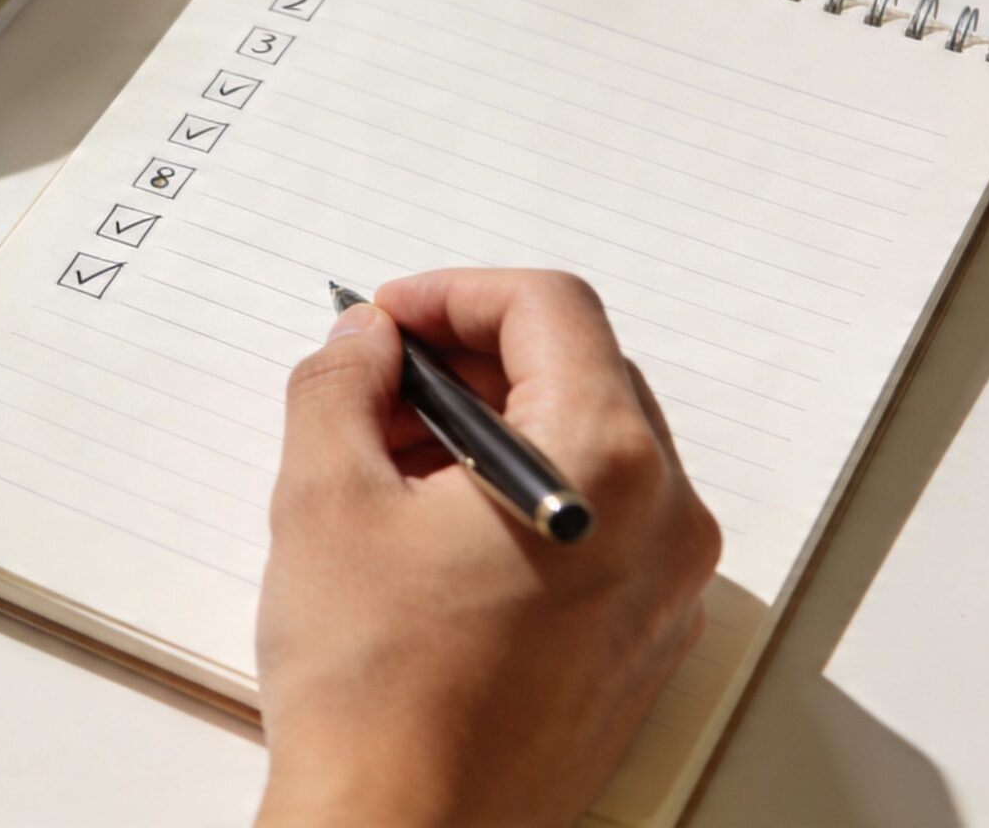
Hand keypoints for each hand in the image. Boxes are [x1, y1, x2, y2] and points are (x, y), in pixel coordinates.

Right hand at [254, 269, 721, 826]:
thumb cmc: (376, 693)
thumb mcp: (324, 498)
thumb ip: (340, 384)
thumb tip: (364, 343)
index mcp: (606, 466)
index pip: (550, 310)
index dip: (453, 294)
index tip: (387, 321)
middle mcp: (663, 521)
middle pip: (581, 373)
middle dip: (471, 361)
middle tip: (377, 382)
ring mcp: (663, 590)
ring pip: (590, 450)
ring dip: (492, 428)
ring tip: (388, 464)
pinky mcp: (640, 643)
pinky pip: (598, 526)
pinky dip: (520, 496)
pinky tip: (429, 533)